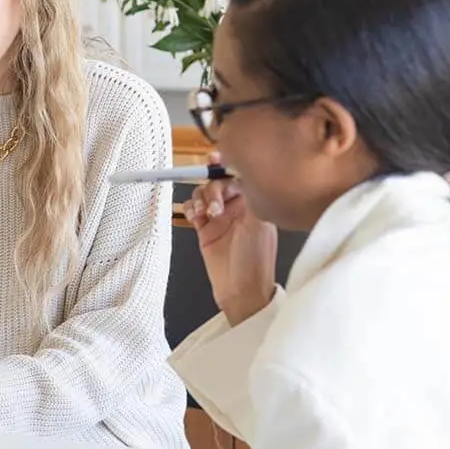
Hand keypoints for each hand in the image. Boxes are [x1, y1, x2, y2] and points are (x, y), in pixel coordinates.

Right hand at [183, 152, 277, 325]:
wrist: (241, 290)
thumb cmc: (256, 261)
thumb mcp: (258, 224)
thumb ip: (250, 196)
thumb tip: (242, 172)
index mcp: (255, 202)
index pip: (240, 176)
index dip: (228, 165)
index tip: (216, 158)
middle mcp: (237, 207)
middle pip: (218, 182)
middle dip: (213, 189)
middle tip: (215, 206)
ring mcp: (220, 217)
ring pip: (203, 194)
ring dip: (200, 199)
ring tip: (204, 214)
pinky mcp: (205, 229)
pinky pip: (193, 209)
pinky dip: (190, 208)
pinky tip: (195, 216)